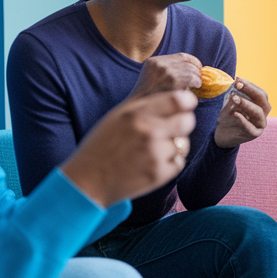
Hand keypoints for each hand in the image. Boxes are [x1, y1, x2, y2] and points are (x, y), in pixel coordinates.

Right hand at [61, 90, 197, 206]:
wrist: (88, 180)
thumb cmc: (103, 145)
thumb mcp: (119, 116)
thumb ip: (146, 106)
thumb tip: (177, 97)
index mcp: (137, 113)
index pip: (178, 100)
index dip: (188, 101)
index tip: (188, 104)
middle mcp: (149, 131)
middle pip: (188, 121)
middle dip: (183, 123)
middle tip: (173, 127)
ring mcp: (156, 154)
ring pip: (183, 144)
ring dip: (173, 146)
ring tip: (152, 150)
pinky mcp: (159, 174)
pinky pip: (179, 163)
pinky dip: (169, 163)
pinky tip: (151, 163)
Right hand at [128, 52, 204, 98]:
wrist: (139, 111)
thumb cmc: (149, 99)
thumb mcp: (154, 78)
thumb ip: (169, 71)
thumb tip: (195, 70)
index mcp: (154, 61)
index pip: (182, 56)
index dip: (194, 61)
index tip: (199, 68)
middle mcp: (160, 64)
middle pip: (188, 63)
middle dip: (197, 71)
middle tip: (199, 80)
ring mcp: (166, 72)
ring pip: (192, 71)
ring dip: (197, 79)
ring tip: (197, 85)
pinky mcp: (172, 81)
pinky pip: (192, 79)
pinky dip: (197, 83)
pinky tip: (195, 88)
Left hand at [213, 78, 271, 148]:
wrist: (223, 134)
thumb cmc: (229, 117)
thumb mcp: (231, 104)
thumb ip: (235, 96)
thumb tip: (236, 84)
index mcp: (260, 105)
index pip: (260, 93)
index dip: (250, 85)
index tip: (237, 79)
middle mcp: (263, 114)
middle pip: (262, 100)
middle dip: (250, 90)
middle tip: (237, 85)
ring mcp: (260, 125)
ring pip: (258, 113)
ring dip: (247, 104)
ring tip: (234, 98)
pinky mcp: (254, 134)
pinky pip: (251, 128)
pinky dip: (244, 121)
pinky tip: (236, 114)